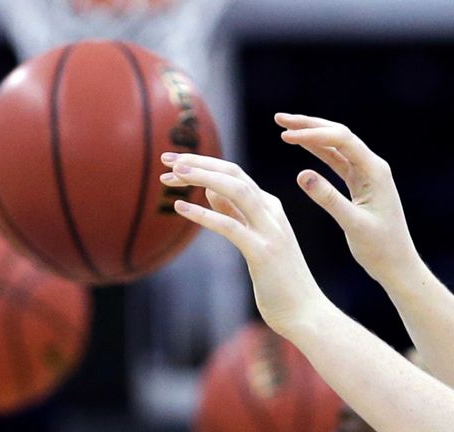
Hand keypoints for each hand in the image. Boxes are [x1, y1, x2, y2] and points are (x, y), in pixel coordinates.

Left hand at [161, 152, 331, 337]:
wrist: (306, 314)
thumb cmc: (277, 279)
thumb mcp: (254, 238)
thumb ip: (235, 213)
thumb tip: (210, 189)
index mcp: (270, 206)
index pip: (233, 172)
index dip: (202, 163)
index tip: (172, 162)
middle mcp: (272, 213)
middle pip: (233, 173)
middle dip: (198, 161)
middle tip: (165, 157)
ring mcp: (270, 231)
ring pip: (235, 190)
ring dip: (202, 178)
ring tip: (172, 174)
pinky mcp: (262, 252)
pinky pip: (230, 226)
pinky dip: (204, 214)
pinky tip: (180, 208)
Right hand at [274, 113, 419, 286]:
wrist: (396, 264)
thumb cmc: (380, 248)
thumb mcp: (353, 224)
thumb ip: (328, 199)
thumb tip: (301, 174)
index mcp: (375, 171)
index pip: (342, 140)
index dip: (313, 134)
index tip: (285, 136)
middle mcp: (372, 167)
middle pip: (338, 135)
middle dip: (308, 125)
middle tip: (279, 119)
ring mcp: (364, 173)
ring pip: (334, 145)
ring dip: (310, 134)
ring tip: (283, 126)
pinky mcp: (357, 182)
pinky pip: (333, 159)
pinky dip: (315, 150)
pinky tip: (298, 144)